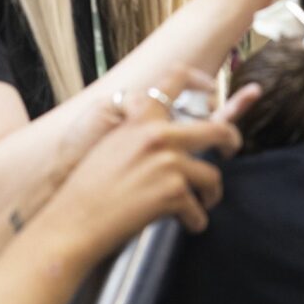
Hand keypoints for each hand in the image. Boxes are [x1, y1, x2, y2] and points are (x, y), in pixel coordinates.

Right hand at [43, 69, 242, 263]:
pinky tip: (188, 224)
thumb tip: (169, 137)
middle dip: (231, 140)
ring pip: (212, 176)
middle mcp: (158, 135)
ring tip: (204, 203)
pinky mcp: (174, 192)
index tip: (213, 92)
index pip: (175, 79)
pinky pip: (198, 209)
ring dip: (210, 194)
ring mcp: (169, 162)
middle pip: (217, 129)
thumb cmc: (87, 190)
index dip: (201, 81)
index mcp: (141, 119)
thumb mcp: (112, 145)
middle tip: (230, 150)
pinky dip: (195, 220)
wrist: (72, 222)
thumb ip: (141, 134)